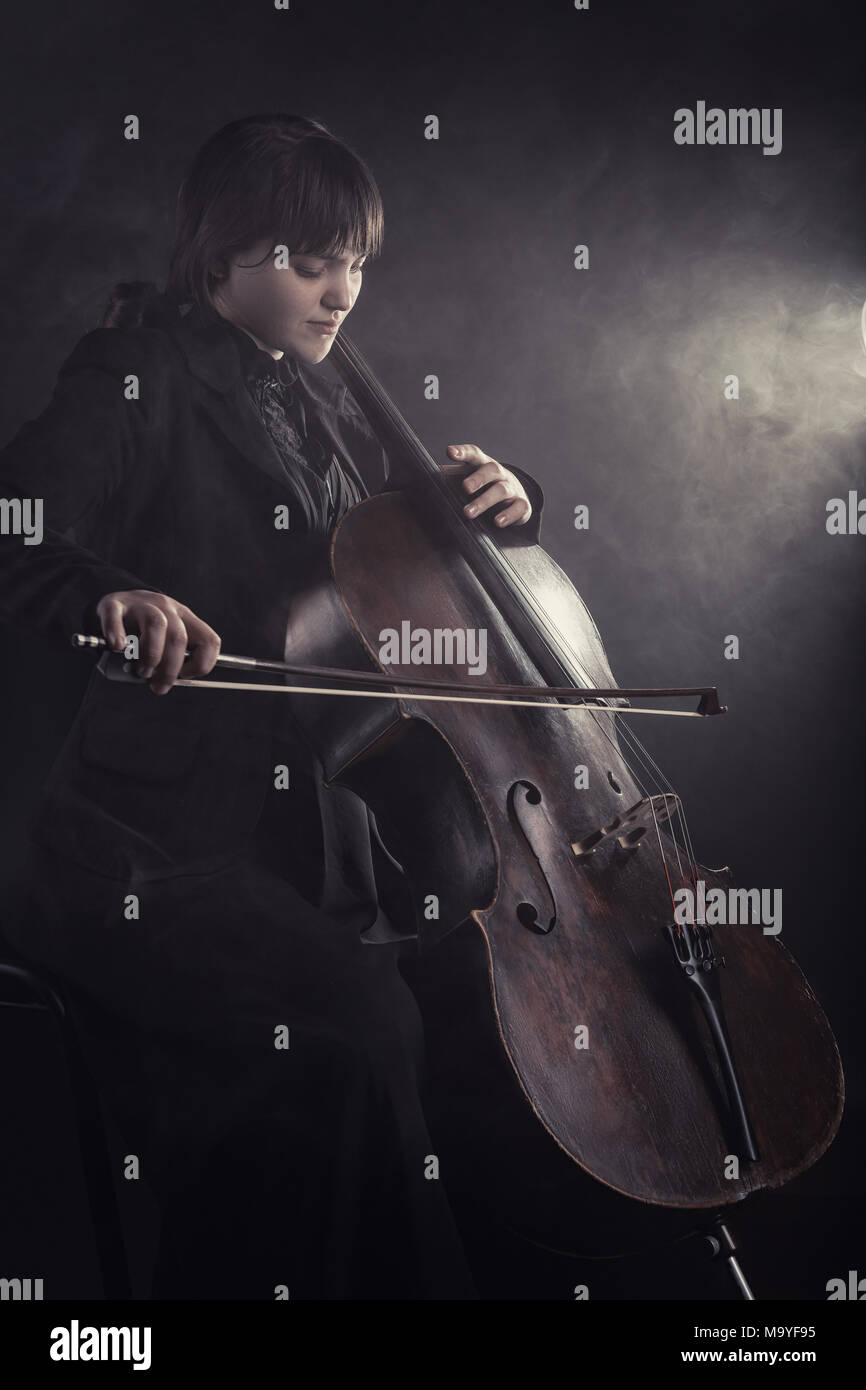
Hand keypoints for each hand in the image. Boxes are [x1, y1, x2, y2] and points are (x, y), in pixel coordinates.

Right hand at [96, 589, 220, 694]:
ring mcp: (142, 604)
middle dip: (170, 669)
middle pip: (179, 638)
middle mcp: (168, 609)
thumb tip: (161, 685)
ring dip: (151, 655)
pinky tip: (118, 647)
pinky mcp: (115, 603)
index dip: (202, 664)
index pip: (209, 640)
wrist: (119, 602)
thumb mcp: (165, 639)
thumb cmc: (143, 627)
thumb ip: (169, 660)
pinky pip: (116, 615)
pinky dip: (116, 632)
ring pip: (156, 624)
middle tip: (157, 684)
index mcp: (186, 619)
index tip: (184, 676)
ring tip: (142, 671)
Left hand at [441, 444, 531, 527]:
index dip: (463, 452)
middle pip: (491, 470)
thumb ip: (450, 479)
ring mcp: (512, 488)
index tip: (450, 452)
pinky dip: (508, 515)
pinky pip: (518, 507)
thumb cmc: (485, 487)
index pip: (474, 454)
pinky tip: (498, 522)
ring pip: (501, 491)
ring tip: (468, 513)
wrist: (516, 497)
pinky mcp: (522, 505)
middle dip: (478, 478)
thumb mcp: (469, 479)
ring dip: (484, 501)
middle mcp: (499, 474)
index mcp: (483, 464)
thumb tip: (423, 480)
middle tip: (464, 488)